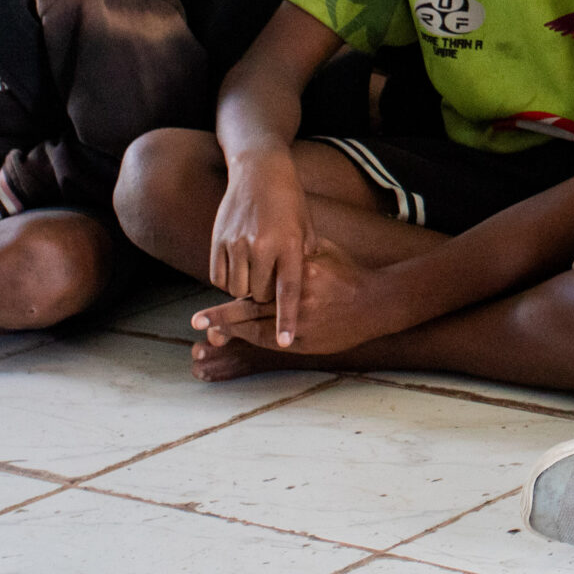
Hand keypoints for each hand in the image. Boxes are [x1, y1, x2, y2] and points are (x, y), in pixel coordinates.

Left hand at [192, 236, 391, 354]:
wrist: (376, 303)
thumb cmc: (348, 274)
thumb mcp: (325, 251)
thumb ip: (299, 247)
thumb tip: (278, 232)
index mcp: (299, 271)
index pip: (260, 280)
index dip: (235, 286)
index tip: (217, 287)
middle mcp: (297, 297)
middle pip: (251, 308)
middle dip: (222, 316)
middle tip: (197, 320)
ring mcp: (301, 321)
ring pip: (258, 329)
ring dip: (232, 331)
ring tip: (208, 333)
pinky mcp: (305, 341)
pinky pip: (272, 341)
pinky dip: (253, 339)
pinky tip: (237, 339)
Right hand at [208, 152, 314, 345]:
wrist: (259, 171)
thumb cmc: (290, 201)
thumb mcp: (307, 228)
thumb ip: (304, 259)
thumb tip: (300, 289)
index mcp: (289, 244)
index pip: (288, 291)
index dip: (287, 319)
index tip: (287, 341)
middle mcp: (261, 246)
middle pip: (259, 295)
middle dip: (266, 298)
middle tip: (271, 286)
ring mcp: (236, 244)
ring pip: (237, 289)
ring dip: (246, 290)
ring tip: (256, 274)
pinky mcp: (218, 241)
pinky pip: (219, 277)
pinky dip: (228, 280)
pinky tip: (239, 268)